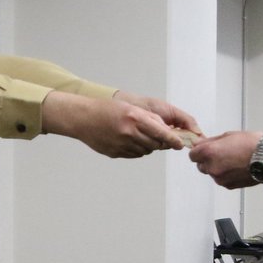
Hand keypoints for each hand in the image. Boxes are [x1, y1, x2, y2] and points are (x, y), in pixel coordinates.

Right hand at [42, 91, 185, 157]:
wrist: (82, 118)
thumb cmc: (107, 110)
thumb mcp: (130, 108)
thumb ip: (149, 119)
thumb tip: (166, 132)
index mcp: (134, 118)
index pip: (161, 133)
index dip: (173, 140)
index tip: (179, 144)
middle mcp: (129, 133)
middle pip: (155, 144)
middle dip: (161, 142)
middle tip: (162, 137)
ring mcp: (122, 145)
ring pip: (146, 150)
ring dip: (148, 145)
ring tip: (138, 134)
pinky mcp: (116, 153)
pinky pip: (134, 154)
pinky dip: (137, 149)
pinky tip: (129, 140)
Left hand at [190, 131, 262, 188]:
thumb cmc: (251, 144)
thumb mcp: (228, 135)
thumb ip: (211, 142)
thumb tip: (201, 144)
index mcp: (208, 152)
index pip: (192, 155)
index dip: (199, 152)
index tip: (206, 149)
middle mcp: (211, 167)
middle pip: (201, 166)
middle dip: (208, 160)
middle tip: (222, 154)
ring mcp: (220, 178)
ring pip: (212, 173)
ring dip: (218, 168)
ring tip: (233, 161)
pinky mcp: (228, 186)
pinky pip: (222, 180)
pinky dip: (226, 175)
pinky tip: (237, 168)